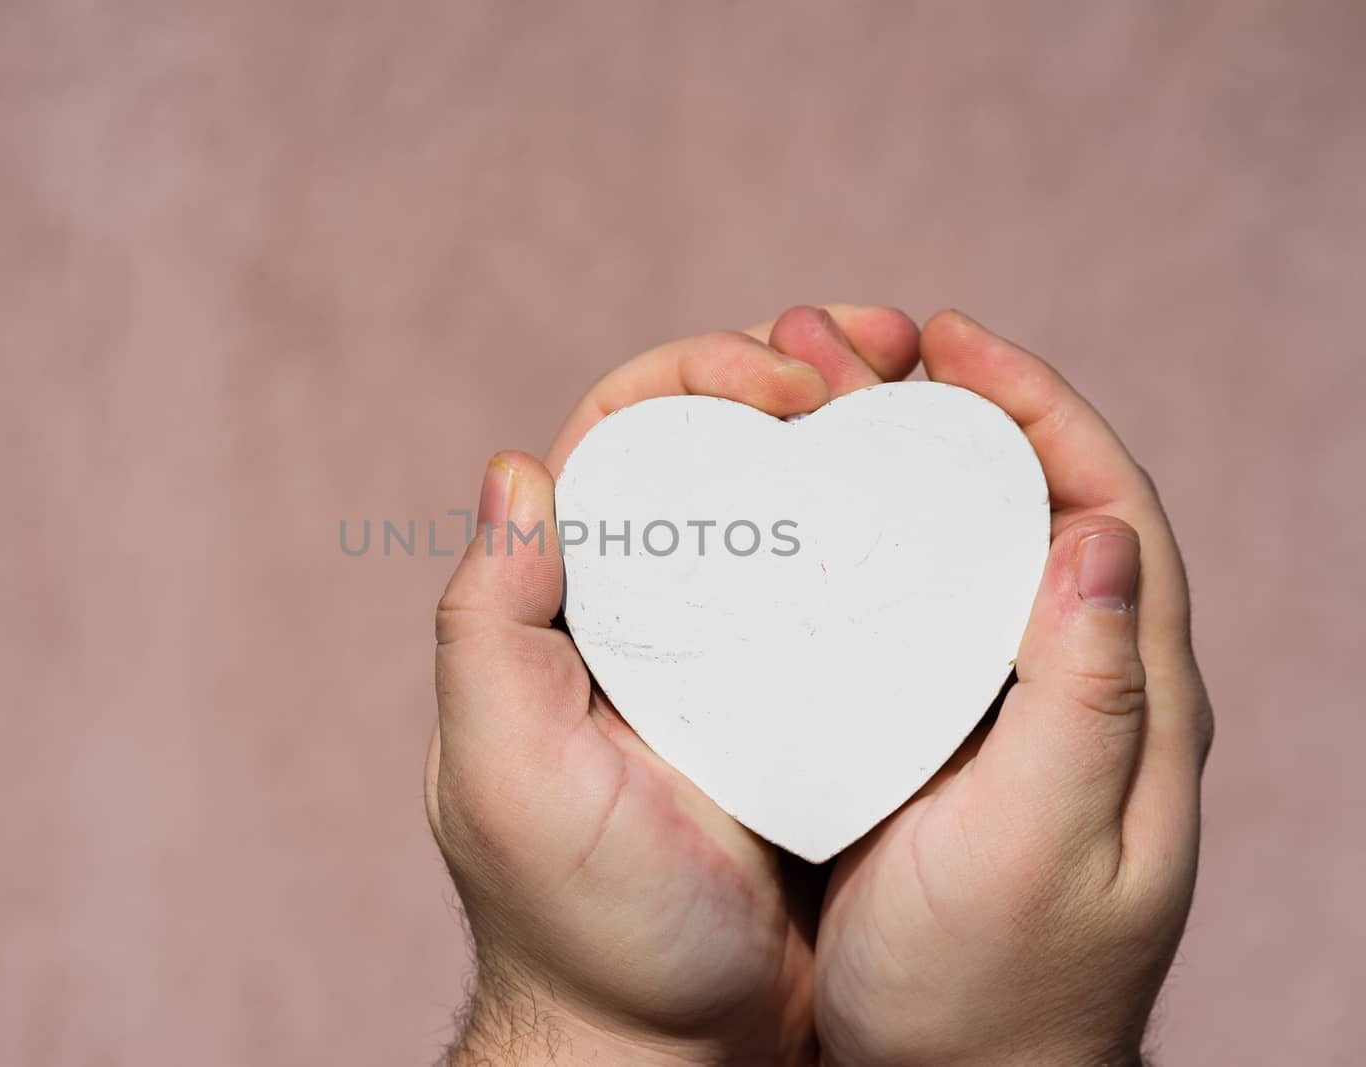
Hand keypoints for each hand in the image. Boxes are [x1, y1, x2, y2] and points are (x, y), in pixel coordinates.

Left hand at [429, 306, 921, 1065]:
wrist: (672, 1042)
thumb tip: (515, 471)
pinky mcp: (813, 703)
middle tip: (890, 345)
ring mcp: (739, 652)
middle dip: (805, 369)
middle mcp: (656, 606)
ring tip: (942, 397)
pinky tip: (963, 517)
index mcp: (575, 598)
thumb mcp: (507, 774)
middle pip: (727, 444)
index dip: (707, 371)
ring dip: (865, 434)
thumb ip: (487, 629)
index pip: (631, 430)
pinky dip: (904, 540)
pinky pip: (857, 595)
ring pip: (800, 507)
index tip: (794, 386)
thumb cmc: (581, 922)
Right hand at [813, 311, 1213, 1066]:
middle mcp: (1072, 684)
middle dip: (948, 403)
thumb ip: (1084, 699)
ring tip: (806, 403)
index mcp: (1127, 698)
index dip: (1035, 404)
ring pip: (963, 544)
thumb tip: (1098, 532)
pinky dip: (858, 539)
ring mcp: (1000, 709)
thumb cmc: (992, 986)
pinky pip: (908, 605)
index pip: (1104, 502)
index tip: (949, 339)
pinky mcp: (935, 737)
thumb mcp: (1041, 847)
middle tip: (844, 348)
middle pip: (1031, 498)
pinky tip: (791, 521)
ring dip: (896, 458)